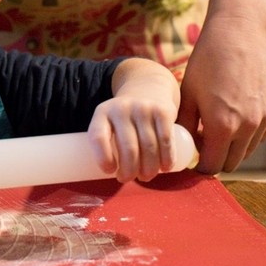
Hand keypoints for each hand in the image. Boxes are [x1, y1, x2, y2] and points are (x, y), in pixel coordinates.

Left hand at [88, 58, 179, 181]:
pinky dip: (167, 158)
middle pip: (127, 147)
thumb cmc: (124, 116)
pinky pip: (166, 139)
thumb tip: (111, 175)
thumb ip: (107, 141)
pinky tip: (165, 168)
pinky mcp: (163, 111)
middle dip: (130, 170)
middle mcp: (121, 108)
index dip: (103, 158)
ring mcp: (143, 108)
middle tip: (130, 179)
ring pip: (148, 146)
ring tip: (146, 177)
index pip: (98, 136)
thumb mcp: (109, 120)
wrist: (147, 87)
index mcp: (102, 113)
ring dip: (149, 168)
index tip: (110, 171)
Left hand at [177, 19, 265, 173]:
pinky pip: (261, 134)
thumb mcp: (187, 94)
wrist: (239, 35)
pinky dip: (248, 133)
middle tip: (202, 144)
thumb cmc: (207, 62)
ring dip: (232, 147)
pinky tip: (235, 115)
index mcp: (222, 125)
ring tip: (216, 127)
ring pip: (248, 150)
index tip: (191, 160)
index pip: (212, 166)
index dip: (199, 166)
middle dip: (216, 159)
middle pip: (231, 163)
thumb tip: (178, 147)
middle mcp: (249, 126)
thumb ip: (184, 126)